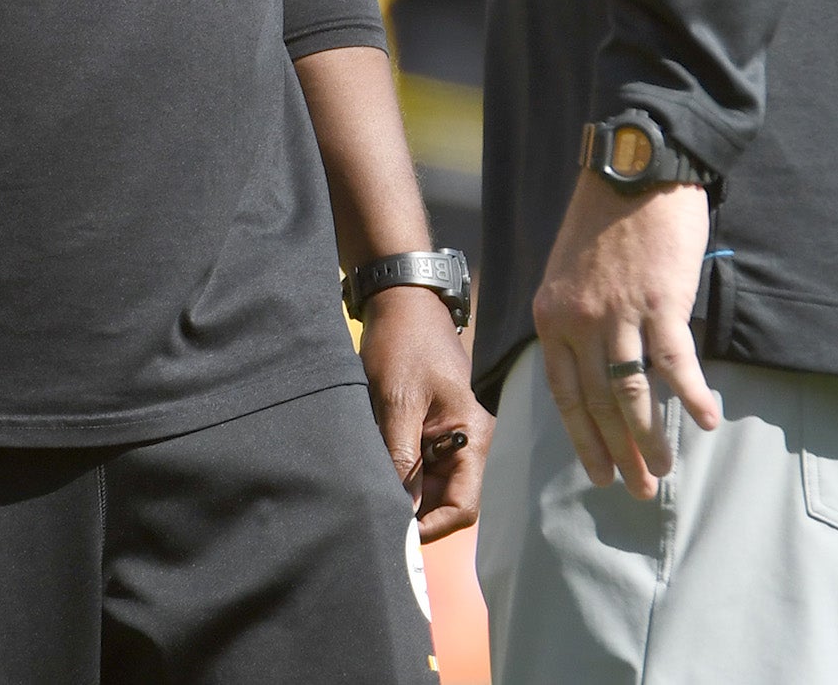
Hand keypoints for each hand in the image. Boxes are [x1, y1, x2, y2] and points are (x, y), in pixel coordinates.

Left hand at [358, 287, 490, 541]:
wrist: (401, 301)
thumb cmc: (405, 343)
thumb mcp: (399, 399)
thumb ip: (401, 455)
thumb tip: (399, 508)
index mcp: (472, 438)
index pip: (463, 506)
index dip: (431, 527)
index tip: (396, 536)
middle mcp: (465, 444)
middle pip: (444, 501)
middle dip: (412, 514)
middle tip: (372, 520)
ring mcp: (445, 438)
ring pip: (425, 486)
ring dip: (399, 493)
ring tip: (365, 496)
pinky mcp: (424, 430)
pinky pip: (412, 465)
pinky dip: (392, 473)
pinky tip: (367, 472)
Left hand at [528, 178, 720, 497]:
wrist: (634, 169)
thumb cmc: (606, 218)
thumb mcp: (569, 270)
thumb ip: (577, 317)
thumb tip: (597, 365)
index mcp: (551, 314)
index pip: (562, 392)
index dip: (582, 437)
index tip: (598, 471)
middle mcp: (578, 320)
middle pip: (596, 403)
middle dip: (618, 451)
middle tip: (638, 489)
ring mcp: (618, 313)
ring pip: (632, 393)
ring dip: (651, 438)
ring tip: (666, 470)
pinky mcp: (659, 302)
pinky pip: (676, 363)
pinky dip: (693, 396)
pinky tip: (708, 421)